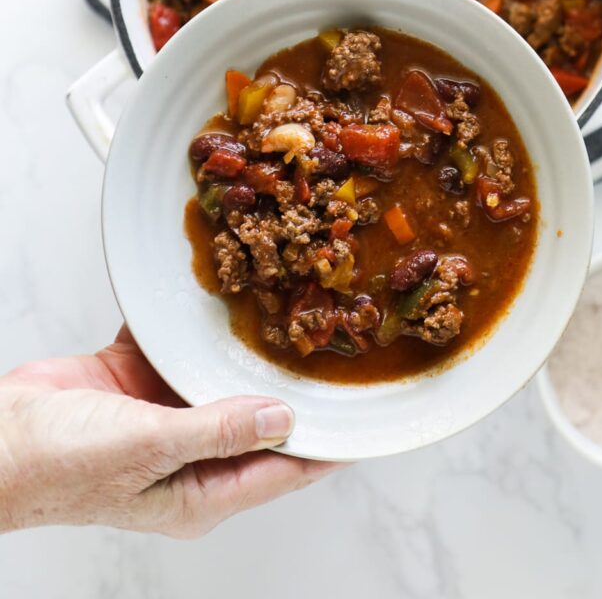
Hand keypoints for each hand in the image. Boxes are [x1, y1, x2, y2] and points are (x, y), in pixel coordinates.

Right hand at [0, 326, 335, 536]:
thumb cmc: (60, 466)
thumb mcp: (148, 449)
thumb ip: (217, 431)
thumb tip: (283, 418)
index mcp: (202, 491)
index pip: (285, 467)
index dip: (327, 440)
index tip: (365, 409)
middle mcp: (193, 453)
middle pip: (259, 416)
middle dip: (291, 381)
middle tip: (331, 333)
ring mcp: (167, 412)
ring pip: (222, 373)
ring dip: (246, 344)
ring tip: (290, 300)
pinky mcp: (140, 376)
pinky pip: (180, 343)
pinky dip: (198, 319)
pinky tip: (225, 287)